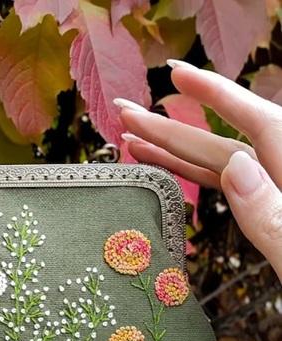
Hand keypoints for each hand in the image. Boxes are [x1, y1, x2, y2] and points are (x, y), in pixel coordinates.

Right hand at [114, 59, 281, 280]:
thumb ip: (271, 213)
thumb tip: (236, 165)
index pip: (256, 122)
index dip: (215, 94)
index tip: (176, 74)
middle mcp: (280, 178)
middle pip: (223, 144)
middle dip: (171, 127)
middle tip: (127, 112)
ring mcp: (272, 196)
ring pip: (218, 167)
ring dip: (173, 154)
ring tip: (132, 143)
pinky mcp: (265, 214)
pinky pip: (226, 190)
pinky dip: (194, 179)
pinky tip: (167, 169)